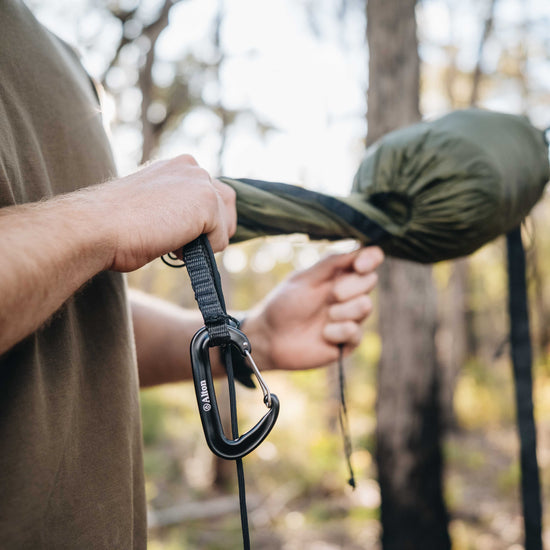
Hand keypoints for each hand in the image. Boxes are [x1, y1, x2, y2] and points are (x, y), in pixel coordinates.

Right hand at [91, 155, 235, 271]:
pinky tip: (171, 245)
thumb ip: (176, 207)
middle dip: (211, 229)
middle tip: (179, 242)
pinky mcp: (207, 201)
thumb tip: (194, 227)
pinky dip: (200, 253)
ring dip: (205, 241)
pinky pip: (220, 240)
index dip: (201, 220)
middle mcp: (192, 167)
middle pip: (226, 205)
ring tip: (172, 242)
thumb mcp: (152, 208)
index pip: (211, 194)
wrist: (96, 226)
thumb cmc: (113, 224)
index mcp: (177, 166)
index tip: (176, 232)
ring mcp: (201, 181)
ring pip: (225, 224)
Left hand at [244, 246, 383, 370]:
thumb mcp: (305, 278)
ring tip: (325, 316)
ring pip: (366, 306)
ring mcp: (349, 317)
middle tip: (332, 295)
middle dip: (351, 287)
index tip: (359, 265)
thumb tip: (360, 247)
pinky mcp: (347, 341)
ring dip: (343, 311)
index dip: (371, 258)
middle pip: (371, 280)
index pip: (369, 259)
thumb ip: (332, 262)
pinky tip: (323, 334)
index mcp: (338, 274)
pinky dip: (338, 332)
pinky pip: (356, 332)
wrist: (270, 338)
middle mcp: (348, 293)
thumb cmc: (284, 304)